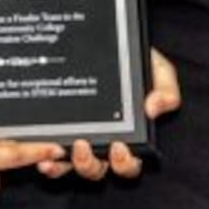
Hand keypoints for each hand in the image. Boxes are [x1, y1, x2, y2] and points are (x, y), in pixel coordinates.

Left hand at [52, 49, 183, 182]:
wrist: (109, 39)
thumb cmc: (133, 59)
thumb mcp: (157, 69)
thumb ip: (165, 88)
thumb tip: (155, 108)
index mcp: (129, 135)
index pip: (129, 163)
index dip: (125, 164)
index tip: (119, 148)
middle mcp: (102, 142)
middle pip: (97, 169)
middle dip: (90, 165)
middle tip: (84, 147)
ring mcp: (78, 138)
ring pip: (71, 166)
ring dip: (64, 166)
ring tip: (58, 152)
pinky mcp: (57, 130)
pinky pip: (51, 154)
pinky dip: (48, 160)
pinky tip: (43, 155)